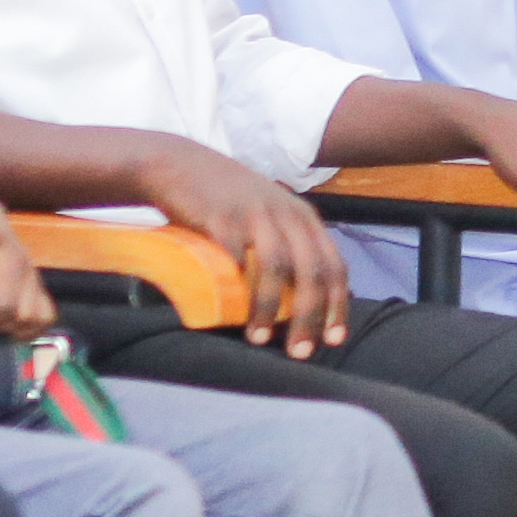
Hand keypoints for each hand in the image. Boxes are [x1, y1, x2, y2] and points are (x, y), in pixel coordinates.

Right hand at [140, 159, 357, 355]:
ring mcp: (254, 213)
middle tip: (299, 352)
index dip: (337, 305)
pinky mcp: (221, 216)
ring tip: (259, 339)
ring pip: (275, 266)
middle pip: (311, 271)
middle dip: (310, 316)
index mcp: (303, 217)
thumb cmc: (225, 201)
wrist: (178, 164)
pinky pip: (234, 256)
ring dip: (270, 308)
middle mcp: (286, 213)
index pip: (334, 265)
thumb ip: (288, 247)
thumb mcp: (268, 216)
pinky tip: (230, 310)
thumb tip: (306, 300)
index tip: (333, 340)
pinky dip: (236, 286)